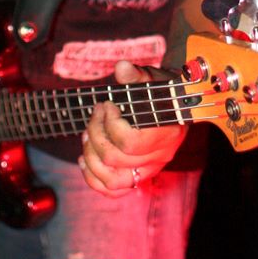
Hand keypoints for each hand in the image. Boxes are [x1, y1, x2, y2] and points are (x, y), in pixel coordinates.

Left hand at [79, 60, 187, 196]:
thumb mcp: (152, 79)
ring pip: (112, 179)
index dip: (110, 124)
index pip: (130, 142)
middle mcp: (159, 156)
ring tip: (86, 135)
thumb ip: (136, 76)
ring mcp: (149, 170)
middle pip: (115, 158)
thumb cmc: (161, 92)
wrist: (174, 107)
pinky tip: (84, 160)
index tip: (107, 105)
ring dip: (91, 157)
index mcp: (166, 133)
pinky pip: (114, 191)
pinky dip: (94, 179)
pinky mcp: (139, 176)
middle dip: (96, 133)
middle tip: (95, 113)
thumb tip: (122, 67)